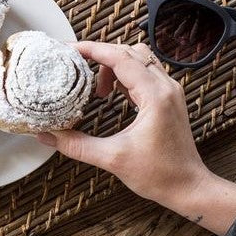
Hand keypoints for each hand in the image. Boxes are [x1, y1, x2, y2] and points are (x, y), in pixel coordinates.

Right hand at [35, 41, 235, 234]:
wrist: (189, 187)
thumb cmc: (160, 174)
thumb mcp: (111, 158)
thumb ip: (76, 145)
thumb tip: (47, 136)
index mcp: (154, 96)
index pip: (120, 57)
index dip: (92, 49)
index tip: (70, 50)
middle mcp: (166, 87)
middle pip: (129, 52)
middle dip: (101, 57)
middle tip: (78, 69)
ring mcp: (170, 91)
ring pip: (140, 59)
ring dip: (115, 65)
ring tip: (98, 89)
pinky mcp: (170, 99)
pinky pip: (146, 72)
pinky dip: (126, 75)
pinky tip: (114, 94)